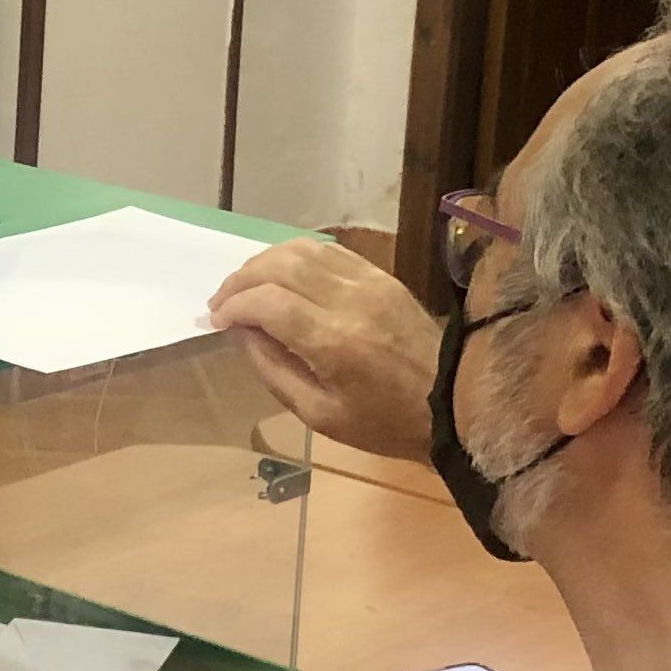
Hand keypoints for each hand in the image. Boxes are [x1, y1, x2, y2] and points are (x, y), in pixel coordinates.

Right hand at [207, 237, 441, 461]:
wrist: (455, 403)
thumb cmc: (384, 421)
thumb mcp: (319, 415)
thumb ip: (273, 369)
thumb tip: (240, 333)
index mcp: (333, 342)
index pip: (267, 302)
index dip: (233, 307)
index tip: (216, 322)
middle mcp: (349, 301)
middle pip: (279, 266)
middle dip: (240, 280)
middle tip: (222, 302)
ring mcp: (369, 282)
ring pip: (302, 249)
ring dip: (265, 262)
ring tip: (247, 285)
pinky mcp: (382, 276)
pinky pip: (329, 251)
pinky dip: (296, 256)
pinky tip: (283, 274)